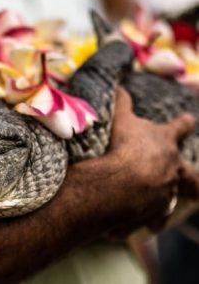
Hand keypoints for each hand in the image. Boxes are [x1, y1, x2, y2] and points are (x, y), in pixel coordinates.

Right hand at [105, 87, 198, 235]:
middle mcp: (173, 169)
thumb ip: (122, 102)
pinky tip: (144, 226)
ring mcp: (166, 192)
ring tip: (161, 207)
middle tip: (193, 185)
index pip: (180, 127)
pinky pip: (155, 220)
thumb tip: (119, 85)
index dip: (183, 124)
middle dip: (194, 180)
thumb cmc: (125, 146)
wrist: (123, 182)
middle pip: (192, 176)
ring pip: (174, 200)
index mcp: (165, 142)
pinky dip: (149, 222)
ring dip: (167, 202)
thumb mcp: (121, 119)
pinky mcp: (155, 212)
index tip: (188, 121)